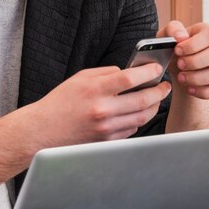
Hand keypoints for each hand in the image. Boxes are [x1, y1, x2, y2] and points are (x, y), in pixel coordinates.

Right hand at [27, 64, 171, 146]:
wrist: (44, 130)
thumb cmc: (61, 102)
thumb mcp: (81, 78)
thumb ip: (106, 73)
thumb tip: (130, 73)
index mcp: (95, 89)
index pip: (130, 78)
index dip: (149, 72)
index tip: (157, 68)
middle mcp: (102, 110)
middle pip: (143, 99)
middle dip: (159, 91)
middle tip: (165, 86)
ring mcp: (106, 128)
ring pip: (142, 117)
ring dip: (153, 106)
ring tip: (155, 98)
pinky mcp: (107, 141)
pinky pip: (132, 129)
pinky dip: (139, 119)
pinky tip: (138, 112)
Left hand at [158, 20, 208, 98]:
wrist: (182, 69)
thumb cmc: (176, 50)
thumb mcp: (168, 37)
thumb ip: (172, 30)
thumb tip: (181, 36)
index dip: (193, 44)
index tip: (177, 51)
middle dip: (195, 62)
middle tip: (179, 65)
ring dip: (197, 78)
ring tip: (181, 78)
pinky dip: (204, 91)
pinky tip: (190, 89)